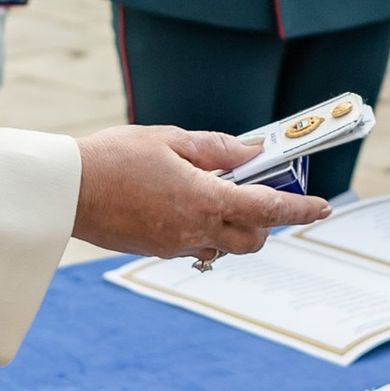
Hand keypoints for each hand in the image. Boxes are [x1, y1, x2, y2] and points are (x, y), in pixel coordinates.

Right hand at [71, 123, 330, 260]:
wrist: (66, 189)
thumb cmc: (114, 157)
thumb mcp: (171, 140)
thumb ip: (217, 149)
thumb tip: (251, 152)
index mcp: (203, 200)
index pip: (267, 210)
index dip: (299, 209)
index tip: (323, 207)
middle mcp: (194, 230)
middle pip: (252, 239)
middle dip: (266, 222)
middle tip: (261, 194)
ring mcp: (174, 245)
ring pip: (223, 246)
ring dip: (233, 227)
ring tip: (217, 194)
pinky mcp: (155, 250)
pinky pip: (194, 246)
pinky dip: (204, 229)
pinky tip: (185, 204)